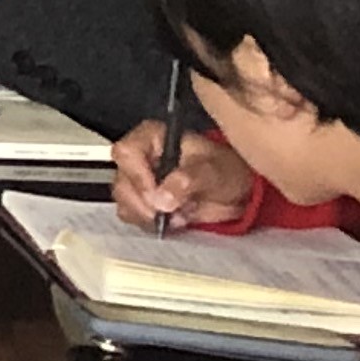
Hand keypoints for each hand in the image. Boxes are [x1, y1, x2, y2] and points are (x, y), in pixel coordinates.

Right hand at [113, 115, 253, 230]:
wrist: (237, 193)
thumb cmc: (226, 170)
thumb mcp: (212, 171)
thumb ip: (188, 180)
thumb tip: (163, 196)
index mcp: (151, 137)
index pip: (126, 153)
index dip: (138, 176)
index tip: (158, 195)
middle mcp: (140, 157)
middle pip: (122, 181)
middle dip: (144, 203)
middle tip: (168, 212)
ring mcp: (139, 181)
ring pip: (124, 201)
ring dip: (148, 215)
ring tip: (177, 216)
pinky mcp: (142, 202)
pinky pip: (132, 215)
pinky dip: (151, 223)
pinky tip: (173, 220)